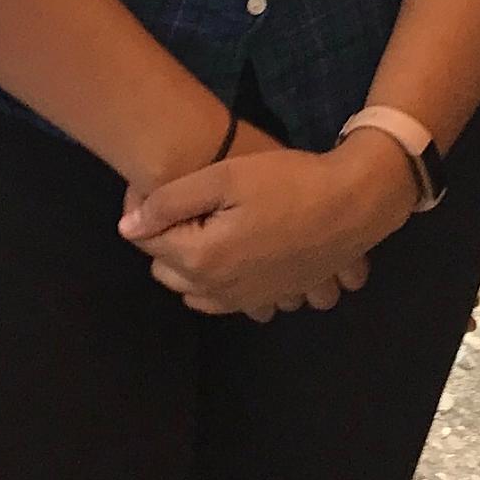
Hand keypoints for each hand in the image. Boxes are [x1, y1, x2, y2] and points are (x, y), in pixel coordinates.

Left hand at [119, 129, 418, 317]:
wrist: (352, 205)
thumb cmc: (289, 183)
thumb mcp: (227, 177)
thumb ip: (170, 201)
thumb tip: (127, 226)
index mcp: (199, 259)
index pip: (149, 241)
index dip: (156, 209)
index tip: (180, 185)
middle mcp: (214, 291)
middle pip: (166, 269)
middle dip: (172, 238)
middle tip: (201, 202)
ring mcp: (242, 302)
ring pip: (192, 288)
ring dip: (193, 261)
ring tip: (220, 222)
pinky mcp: (266, 301)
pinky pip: (222, 300)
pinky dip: (218, 279)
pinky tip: (239, 248)